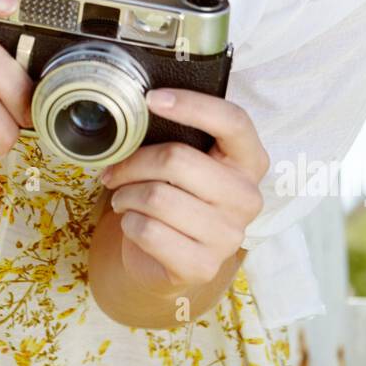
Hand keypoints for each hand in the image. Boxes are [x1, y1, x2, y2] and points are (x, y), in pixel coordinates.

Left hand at [100, 89, 268, 297]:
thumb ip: (177, 139)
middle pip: (178, 159)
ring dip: (126, 195)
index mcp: (250, 161)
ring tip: (123, 199)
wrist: (169, 259)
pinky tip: (134, 224)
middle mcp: (247, 197)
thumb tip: (137, 114)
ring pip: (157, 196)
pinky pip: (148, 231)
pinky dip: (129, 223)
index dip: (191, 105)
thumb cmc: (177, 197)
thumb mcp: (185, 165)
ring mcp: (229, 235)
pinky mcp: (203, 266)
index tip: (151, 99)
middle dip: (134, 162)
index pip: (233, 121)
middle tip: (116, 171)